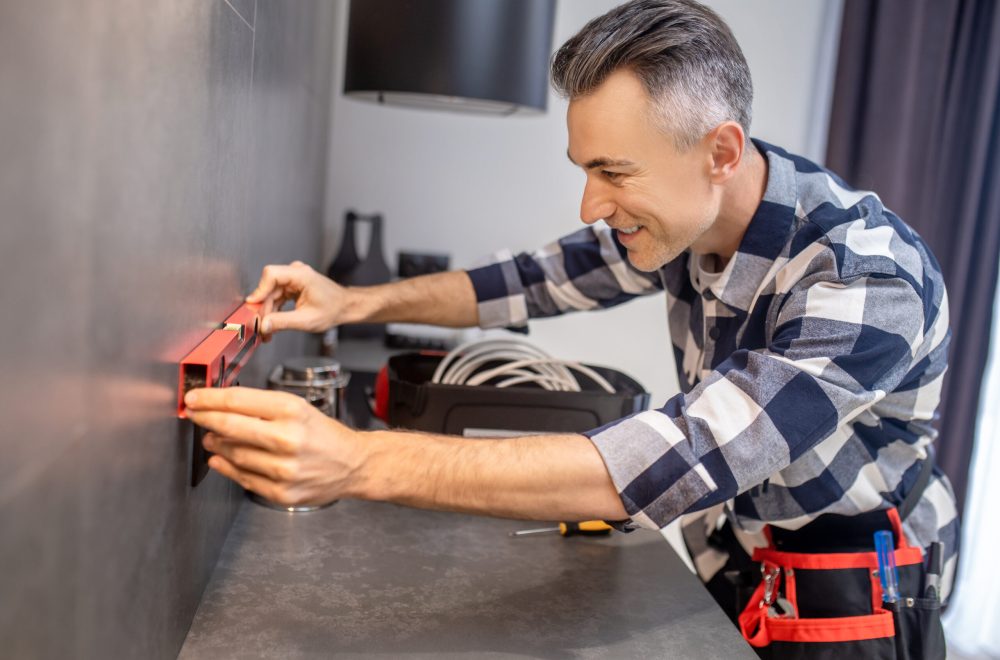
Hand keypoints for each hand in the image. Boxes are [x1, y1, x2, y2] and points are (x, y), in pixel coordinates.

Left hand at [184, 387, 363, 505]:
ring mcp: (284, 469)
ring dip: (215, 444)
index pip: (237, 401)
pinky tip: (220, 459)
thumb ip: (259, 406)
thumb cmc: (321, 434)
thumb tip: (217, 405)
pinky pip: (242, 477)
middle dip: (204, 418)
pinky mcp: (281, 492)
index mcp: (292, 411)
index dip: (208, 399)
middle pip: (229, 426)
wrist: (352, 464)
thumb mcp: (297, 407)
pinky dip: (225, 467)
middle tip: (193, 414)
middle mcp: (288, 439)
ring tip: (213, 438)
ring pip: (232, 454)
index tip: (193, 398)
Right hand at [246, 261, 349, 340]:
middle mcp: (296, 273)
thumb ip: (283, 322)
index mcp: (301, 275)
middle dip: (264, 308)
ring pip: (270, 293)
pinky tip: (273, 324)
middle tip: (261, 327)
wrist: (344, 307)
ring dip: (267, 312)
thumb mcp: (306, 320)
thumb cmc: (333, 309)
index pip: (271, 275)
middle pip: (269, 287)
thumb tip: (263, 325)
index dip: (260, 290)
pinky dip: (273, 310)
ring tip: (267, 330)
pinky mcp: (292, 286)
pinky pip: (276, 296)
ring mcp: (293, 278)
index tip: (253, 306)